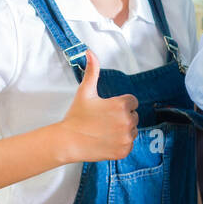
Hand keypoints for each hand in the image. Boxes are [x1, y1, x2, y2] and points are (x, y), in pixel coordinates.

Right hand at [54, 49, 137, 163]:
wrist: (68, 141)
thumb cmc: (76, 117)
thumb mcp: (85, 91)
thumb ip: (92, 71)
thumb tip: (89, 52)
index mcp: (121, 105)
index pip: (132, 102)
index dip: (120, 104)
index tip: (108, 109)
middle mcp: (127, 121)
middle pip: (134, 116)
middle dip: (122, 117)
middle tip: (105, 121)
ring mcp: (126, 137)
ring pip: (133, 130)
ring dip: (123, 130)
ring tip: (105, 131)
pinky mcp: (124, 151)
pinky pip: (129, 144)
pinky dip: (121, 143)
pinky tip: (107, 140)